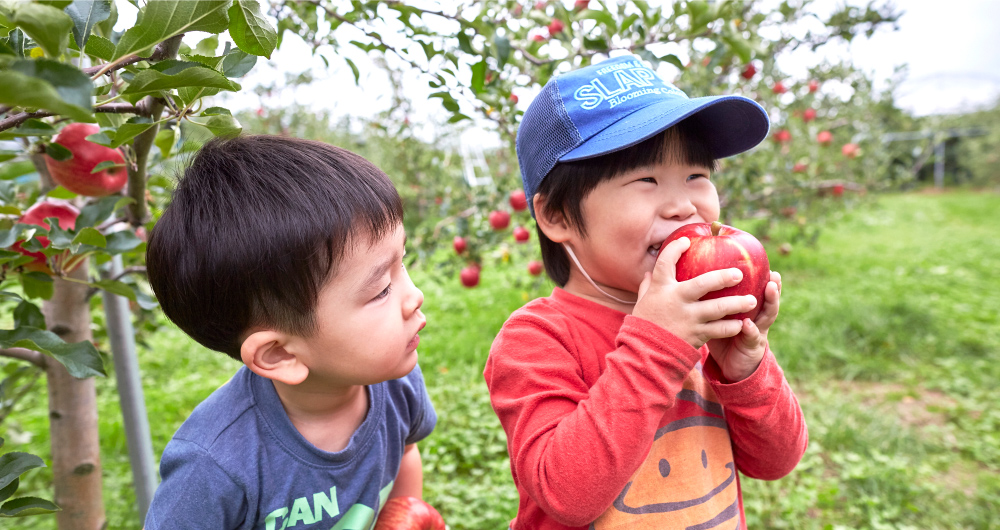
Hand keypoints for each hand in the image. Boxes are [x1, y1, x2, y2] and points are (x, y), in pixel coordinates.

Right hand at [633, 237, 760, 349]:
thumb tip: (648, 272)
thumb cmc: (645, 323)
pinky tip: (741, 324)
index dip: (675, 249)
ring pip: (718, 308)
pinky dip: (731, 327)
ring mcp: (688, 318)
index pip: (666, 262)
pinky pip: (718, 329)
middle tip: (739, 274)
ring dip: (737, 304)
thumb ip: (647, 286)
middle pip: (704, 283)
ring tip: (752, 301)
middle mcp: (676, 300)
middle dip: (723, 277)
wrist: (646, 352)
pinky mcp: (696, 334)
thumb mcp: (642, 302)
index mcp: (661, 288)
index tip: (686, 241)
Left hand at [706, 271, 781, 381]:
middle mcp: (757, 318)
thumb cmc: (723, 337)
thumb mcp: (719, 316)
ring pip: (767, 315)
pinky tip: (747, 324)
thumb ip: (713, 300)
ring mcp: (757, 332)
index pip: (758, 290)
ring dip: (770, 301)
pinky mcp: (752, 347)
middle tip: (774, 273)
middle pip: (768, 299)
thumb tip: (692, 277)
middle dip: (773, 286)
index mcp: (749, 309)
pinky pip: (752, 337)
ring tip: (770, 288)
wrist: (731, 367)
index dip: (763, 277)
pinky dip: (750, 330)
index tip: (765, 261)